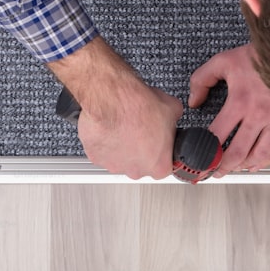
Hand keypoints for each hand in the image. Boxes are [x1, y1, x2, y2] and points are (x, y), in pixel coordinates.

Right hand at [48, 37, 182, 178]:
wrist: (113, 99)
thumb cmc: (139, 107)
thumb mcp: (173, 108)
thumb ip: (174, 121)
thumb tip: (172, 116)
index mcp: (159, 165)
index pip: (165, 164)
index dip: (162, 149)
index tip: (159, 141)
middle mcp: (136, 171)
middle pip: (141, 164)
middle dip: (142, 148)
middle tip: (141, 129)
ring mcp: (114, 166)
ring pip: (121, 158)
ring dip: (123, 145)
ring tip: (125, 126)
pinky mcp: (95, 157)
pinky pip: (103, 151)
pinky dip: (106, 141)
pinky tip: (111, 127)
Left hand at [189, 43, 269, 176]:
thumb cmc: (263, 56)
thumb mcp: (225, 60)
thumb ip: (203, 79)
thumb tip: (194, 100)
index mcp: (240, 102)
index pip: (217, 136)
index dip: (204, 152)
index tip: (198, 158)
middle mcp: (259, 115)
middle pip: (237, 153)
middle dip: (222, 167)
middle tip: (214, 171)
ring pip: (260, 156)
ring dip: (244, 167)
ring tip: (235, 169)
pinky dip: (269, 161)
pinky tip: (260, 162)